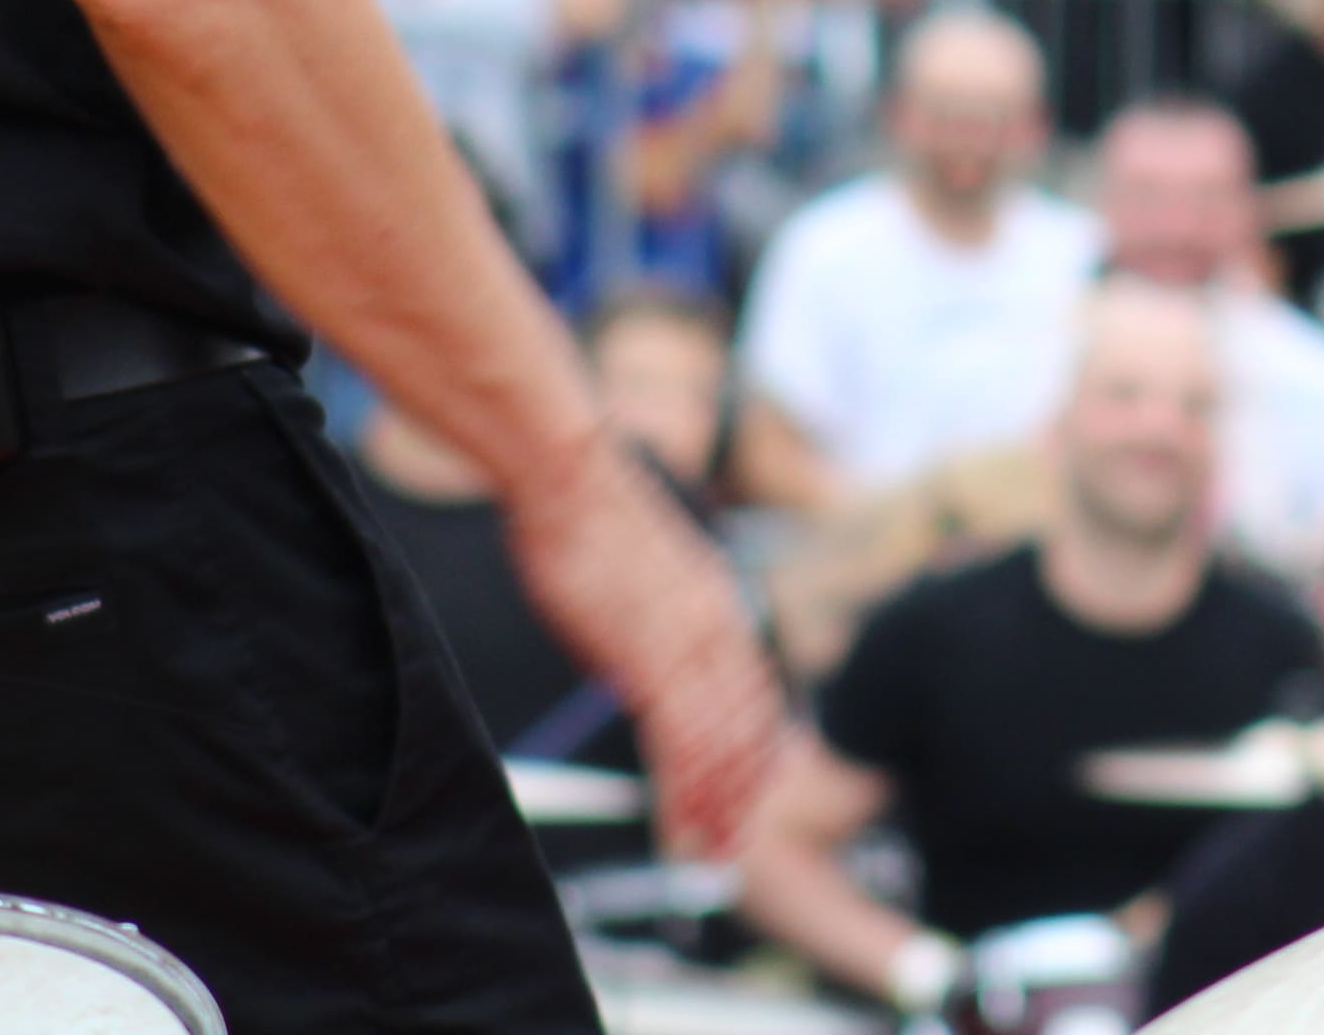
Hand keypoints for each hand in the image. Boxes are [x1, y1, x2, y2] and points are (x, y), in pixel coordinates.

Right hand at [507, 436, 784, 857]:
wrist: (568, 470)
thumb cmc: (589, 513)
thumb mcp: (646, 570)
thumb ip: (661, 616)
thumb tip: (649, 650)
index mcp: (718, 602)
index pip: (754, 693)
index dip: (755, 751)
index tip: (749, 795)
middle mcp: (717, 624)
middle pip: (745, 727)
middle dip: (742, 792)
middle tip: (733, 845)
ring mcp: (685, 641)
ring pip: (718, 742)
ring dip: (718, 804)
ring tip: (713, 852)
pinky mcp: (648, 653)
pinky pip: (680, 738)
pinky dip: (688, 787)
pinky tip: (685, 820)